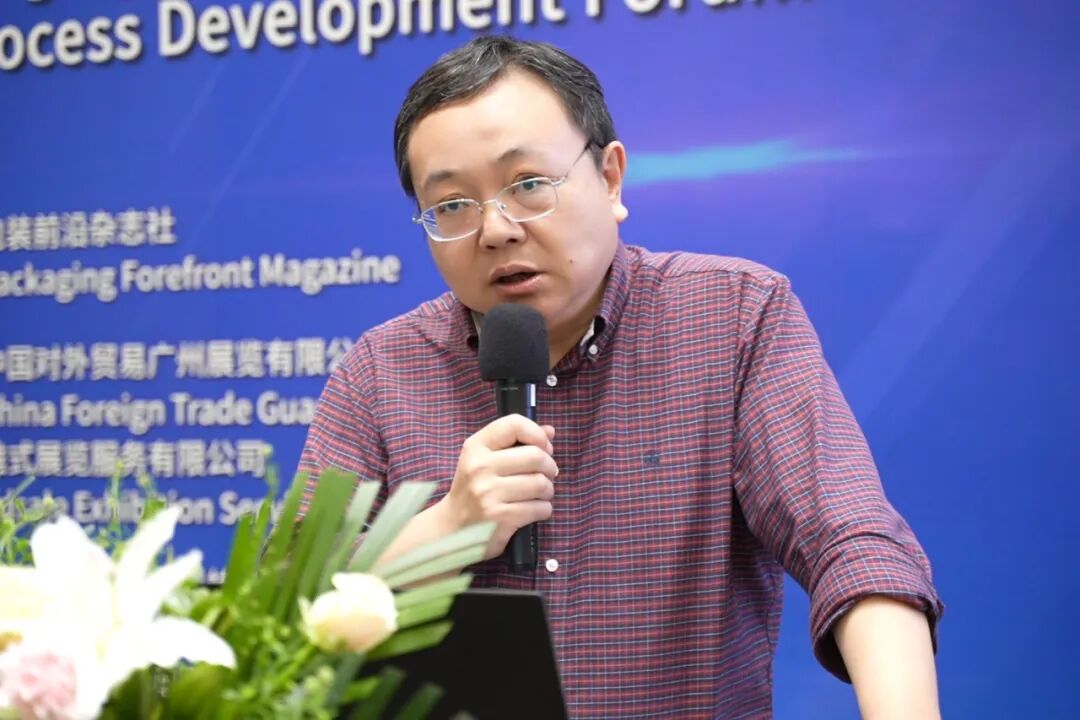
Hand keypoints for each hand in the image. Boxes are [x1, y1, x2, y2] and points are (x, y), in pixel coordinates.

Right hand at [439, 414, 557, 559]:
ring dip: (548, 490)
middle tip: (547, 474)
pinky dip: (544, 509)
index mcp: (476, 447)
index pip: (514, 424)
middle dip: (549, 466)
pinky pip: (540, 508)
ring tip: (540, 493)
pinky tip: (534, 509)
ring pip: (541, 483)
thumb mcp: (486, 459)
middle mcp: (480, 467)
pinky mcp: (500, 517)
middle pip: (535, 456)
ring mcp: (488, 493)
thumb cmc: (475, 488)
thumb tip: (549, 431)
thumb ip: (517, 442)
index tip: (543, 447)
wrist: (452, 527)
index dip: (537, 434)